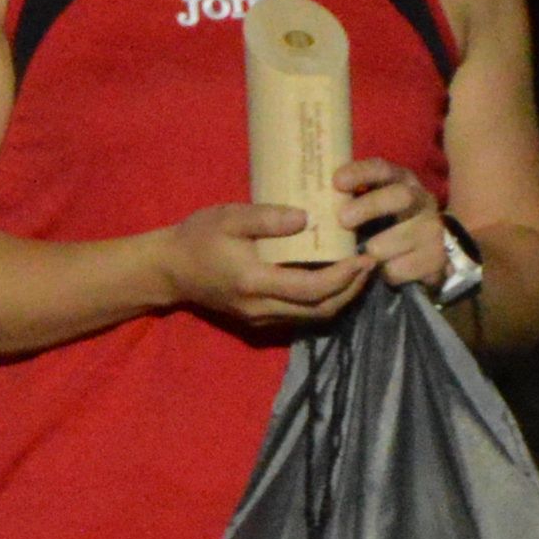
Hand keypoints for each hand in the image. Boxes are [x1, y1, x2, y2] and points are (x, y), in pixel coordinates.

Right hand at [155, 197, 376, 332]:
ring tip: (358, 273)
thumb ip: (267, 218)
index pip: (312, 289)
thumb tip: (308, 218)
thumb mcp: (229, 217)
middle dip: (352, 289)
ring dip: (341, 298)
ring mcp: (260, 319)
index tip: (365, 257)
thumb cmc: (198, 238)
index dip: (344, 277)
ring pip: (313, 317)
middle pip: (320, 310)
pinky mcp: (259, 321)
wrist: (169, 270)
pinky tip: (332, 281)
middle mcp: (261, 308)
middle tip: (370, 264)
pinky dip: (323, 302)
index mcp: (254, 281)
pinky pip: (300, 316)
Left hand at [337, 156, 460, 292]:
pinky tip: (382, 271)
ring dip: (375, 248)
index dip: (360, 173)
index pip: (383, 169)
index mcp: (400, 181)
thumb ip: (345, 201)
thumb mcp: (368, 205)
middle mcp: (422, 200)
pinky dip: (386, 272)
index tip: (337, 182)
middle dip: (370, 207)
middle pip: (401, 196)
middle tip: (342, 220)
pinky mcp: (437, 258)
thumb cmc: (384, 224)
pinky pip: (403, 268)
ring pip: (401, 238)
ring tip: (362, 254)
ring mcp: (433, 229)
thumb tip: (306, 207)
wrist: (427, 253)